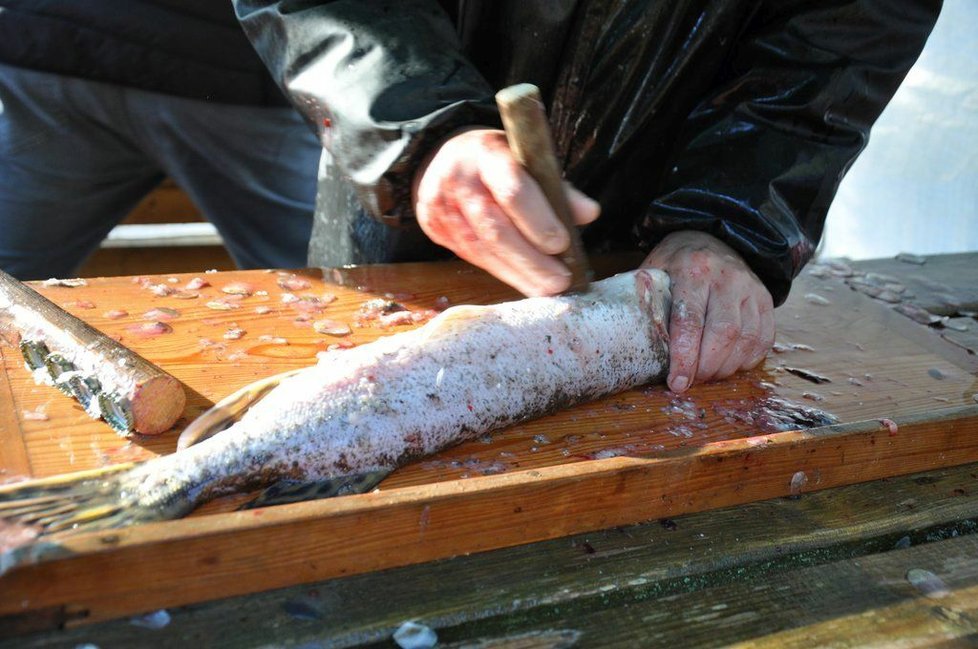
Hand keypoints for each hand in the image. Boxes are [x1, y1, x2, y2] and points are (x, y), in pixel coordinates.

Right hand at [413, 128, 599, 295]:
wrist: (439, 158)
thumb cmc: (495, 159)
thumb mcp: (525, 158)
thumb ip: (556, 186)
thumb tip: (590, 213)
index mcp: (486, 154)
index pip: (513, 191)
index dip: (538, 221)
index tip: (562, 244)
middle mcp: (459, 181)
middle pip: (496, 230)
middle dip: (532, 261)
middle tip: (560, 282)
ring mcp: (442, 208)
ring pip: (483, 250)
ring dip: (519, 274)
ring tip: (548, 289)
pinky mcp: (435, 229)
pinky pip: (473, 257)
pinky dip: (503, 271)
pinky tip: (525, 281)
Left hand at [642, 231, 773, 391]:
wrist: (712, 238)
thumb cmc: (676, 264)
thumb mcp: (654, 271)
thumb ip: (646, 300)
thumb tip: (627, 340)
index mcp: (692, 270)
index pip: (689, 320)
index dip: (684, 357)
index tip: (677, 382)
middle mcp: (726, 278)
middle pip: (723, 333)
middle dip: (707, 367)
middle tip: (692, 381)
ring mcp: (750, 288)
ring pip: (747, 339)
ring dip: (727, 367)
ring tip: (708, 375)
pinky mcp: (765, 299)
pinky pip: (763, 338)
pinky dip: (747, 360)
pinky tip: (729, 365)